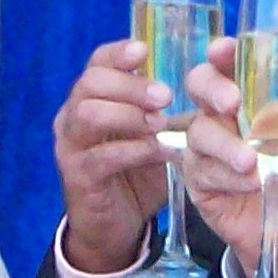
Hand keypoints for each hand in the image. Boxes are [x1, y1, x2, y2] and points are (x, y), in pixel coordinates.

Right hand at [53, 38, 175, 274]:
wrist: (114, 226)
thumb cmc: (137, 172)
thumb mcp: (153, 135)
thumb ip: (165, 109)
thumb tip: (207, 78)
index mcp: (92, 99)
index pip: (97, 63)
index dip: (118, 53)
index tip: (144, 51)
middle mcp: (73, 116)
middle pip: (91, 83)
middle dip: (131, 86)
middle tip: (165, 96)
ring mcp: (70, 146)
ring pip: (88, 114)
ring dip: (128, 115)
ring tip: (159, 124)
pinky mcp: (77, 177)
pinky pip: (100, 156)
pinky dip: (133, 151)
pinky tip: (158, 152)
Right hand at [177, 39, 277, 277]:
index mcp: (260, 104)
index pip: (234, 66)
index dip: (224, 54)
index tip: (225, 47)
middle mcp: (230, 120)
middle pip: (200, 86)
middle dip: (210, 87)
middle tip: (232, 102)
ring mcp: (210, 150)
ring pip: (199, 131)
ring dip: (225, 146)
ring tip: (253, 167)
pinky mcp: (200, 180)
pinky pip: (199, 168)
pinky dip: (224, 176)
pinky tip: (249, 186)